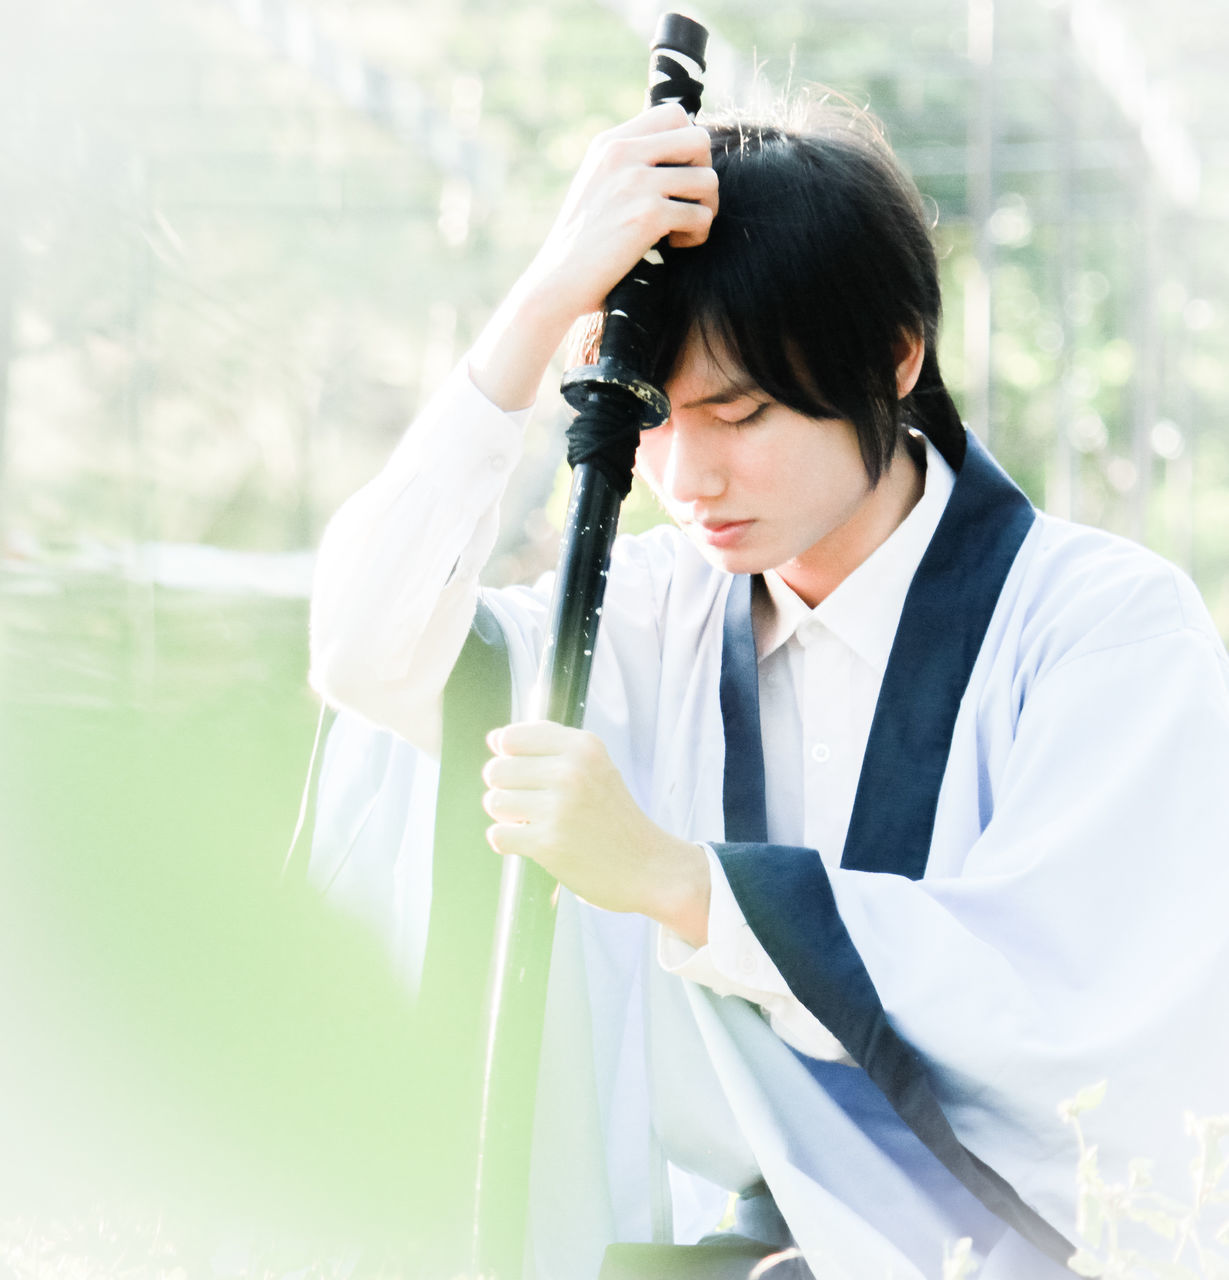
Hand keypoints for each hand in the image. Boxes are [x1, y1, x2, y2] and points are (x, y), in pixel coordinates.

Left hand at [482, 720, 709, 946]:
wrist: (648, 868)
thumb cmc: (612, 815)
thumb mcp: (593, 765)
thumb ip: (547, 745)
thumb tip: (493, 738)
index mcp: (582, 746)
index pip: (509, 737)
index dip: (508, 757)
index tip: (529, 774)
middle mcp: (571, 771)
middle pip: (496, 770)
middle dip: (506, 790)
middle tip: (535, 804)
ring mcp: (559, 808)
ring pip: (494, 802)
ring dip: (507, 817)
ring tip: (536, 823)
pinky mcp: (548, 843)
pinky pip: (498, 835)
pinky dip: (509, 843)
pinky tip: (534, 843)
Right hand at [525, 101, 717, 320]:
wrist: (558, 280)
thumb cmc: (582, 242)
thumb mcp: (597, 185)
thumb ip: (630, 163)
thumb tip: (681, 153)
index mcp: (609, 143)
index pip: (673, 114)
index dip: (688, 146)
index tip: (677, 177)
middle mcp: (622, 154)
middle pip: (698, 139)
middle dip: (703, 173)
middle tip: (688, 201)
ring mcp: (635, 183)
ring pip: (707, 179)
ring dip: (705, 208)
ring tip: (683, 228)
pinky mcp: (647, 216)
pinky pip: (701, 216)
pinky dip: (697, 235)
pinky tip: (675, 245)